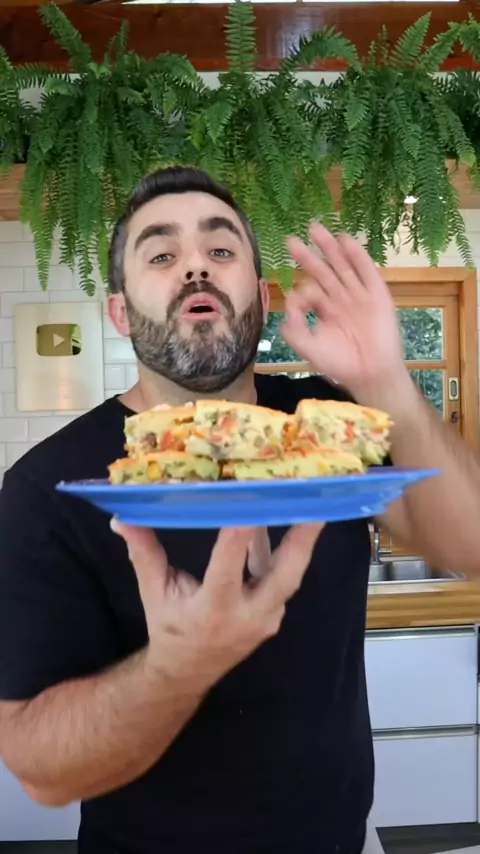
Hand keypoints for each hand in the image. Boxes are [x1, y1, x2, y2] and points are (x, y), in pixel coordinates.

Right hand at [111, 521, 323, 689]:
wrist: (187, 672)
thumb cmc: (169, 628)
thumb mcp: (153, 592)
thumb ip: (144, 553)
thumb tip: (122, 517)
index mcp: (213, 610)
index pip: (228, 567)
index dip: (240, 535)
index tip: (250, 503)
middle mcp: (247, 616)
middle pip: (285, 575)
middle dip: (301, 538)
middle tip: (314, 504)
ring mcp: (266, 619)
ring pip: (291, 575)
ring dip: (299, 538)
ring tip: (308, 501)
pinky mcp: (274, 615)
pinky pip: (284, 578)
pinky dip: (283, 550)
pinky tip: (277, 519)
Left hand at [282, 223, 405, 397]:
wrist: (371, 374)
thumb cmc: (341, 364)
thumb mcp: (309, 347)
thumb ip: (293, 329)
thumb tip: (288, 304)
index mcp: (326, 310)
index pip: (310, 290)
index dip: (301, 290)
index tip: (298, 299)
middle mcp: (342, 299)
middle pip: (323, 271)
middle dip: (308, 256)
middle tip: (290, 239)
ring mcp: (360, 295)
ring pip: (342, 266)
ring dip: (329, 247)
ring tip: (315, 228)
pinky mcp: (377, 295)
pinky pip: (366, 271)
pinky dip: (356, 255)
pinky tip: (345, 240)